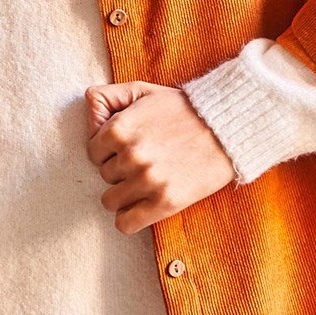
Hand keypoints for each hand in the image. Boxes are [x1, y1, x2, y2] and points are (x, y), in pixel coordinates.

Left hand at [85, 80, 234, 233]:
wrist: (228, 128)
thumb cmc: (184, 109)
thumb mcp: (143, 90)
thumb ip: (108, 96)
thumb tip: (87, 105)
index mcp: (120, 128)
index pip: (93, 153)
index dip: (109, 152)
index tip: (128, 149)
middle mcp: (130, 155)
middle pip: (104, 176)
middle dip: (120, 171)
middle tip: (145, 162)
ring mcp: (147, 181)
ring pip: (110, 201)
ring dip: (125, 194)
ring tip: (146, 182)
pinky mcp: (165, 202)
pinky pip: (125, 224)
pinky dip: (129, 219)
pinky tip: (142, 207)